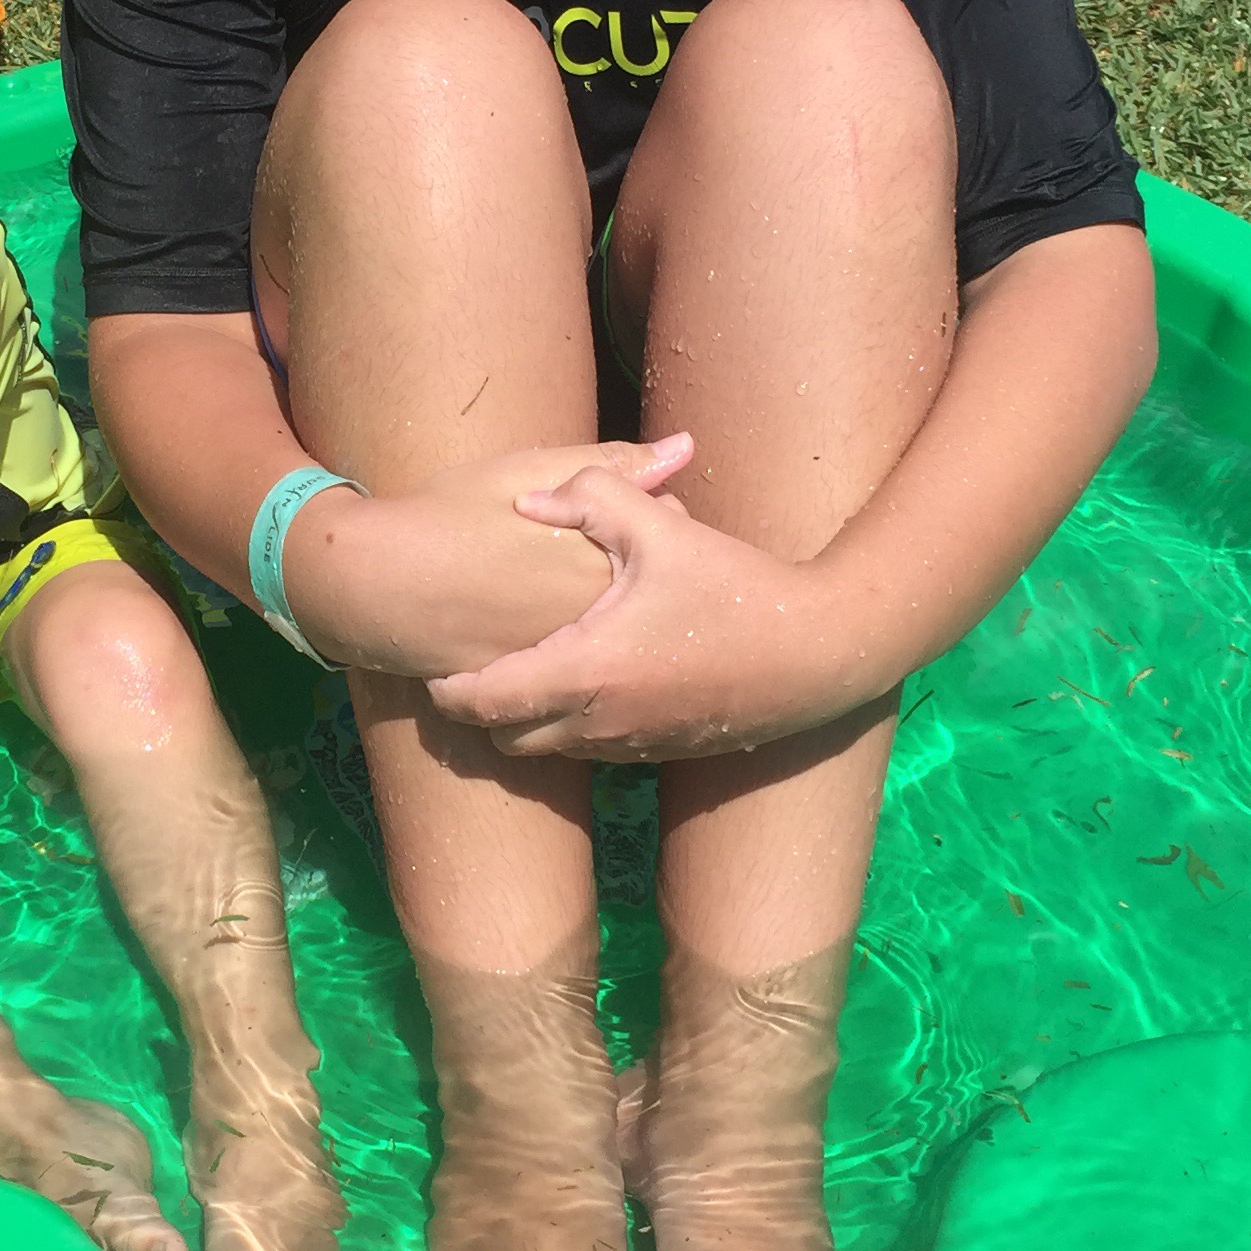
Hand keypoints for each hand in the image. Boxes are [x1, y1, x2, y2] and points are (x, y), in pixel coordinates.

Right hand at [284, 435, 693, 679]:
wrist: (382, 585)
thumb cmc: (451, 513)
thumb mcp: (529, 470)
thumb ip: (612, 465)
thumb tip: (686, 447)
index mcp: (609, 560)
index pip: (670, 532)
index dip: (647, 517)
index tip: (613, 510)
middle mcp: (602, 620)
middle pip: (652, 590)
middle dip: (639, 572)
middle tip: (583, 549)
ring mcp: (572, 662)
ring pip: (619, 634)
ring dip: (612, 614)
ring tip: (557, 584)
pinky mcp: (541, 690)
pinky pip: (582, 670)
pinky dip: (576, 647)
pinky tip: (542, 621)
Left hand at [426, 457, 869, 760]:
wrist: (818, 655)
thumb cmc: (736, 588)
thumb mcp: (663, 528)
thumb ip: (590, 496)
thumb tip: (527, 500)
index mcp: (585, 671)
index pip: (484, 701)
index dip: (448, 686)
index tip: (433, 660)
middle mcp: (598, 722)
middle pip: (504, 738)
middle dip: (481, 708)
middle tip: (472, 665)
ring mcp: (629, 746)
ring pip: (546, 751)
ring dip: (525, 721)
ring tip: (521, 670)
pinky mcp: (658, 754)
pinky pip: (590, 752)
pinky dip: (569, 727)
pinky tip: (583, 680)